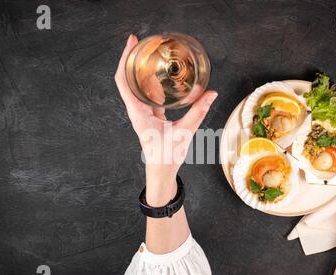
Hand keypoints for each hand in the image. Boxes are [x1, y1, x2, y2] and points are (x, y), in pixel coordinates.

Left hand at [114, 34, 217, 205]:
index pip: (123, 81)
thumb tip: (211, 93)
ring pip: (136, 85)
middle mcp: (136, 110)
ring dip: (140, 69)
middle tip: (142, 41)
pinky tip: (161, 74)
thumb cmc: (167, 156)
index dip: (125, 60)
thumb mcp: (184, 133)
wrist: (161, 171)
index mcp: (138, 112)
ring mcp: (142, 112)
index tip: (131, 43)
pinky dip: (151, 81)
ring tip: (150, 52)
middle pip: (126, 78)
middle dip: (132, 58)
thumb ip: (198, 112)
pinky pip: (147, 94)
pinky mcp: (150, 115)